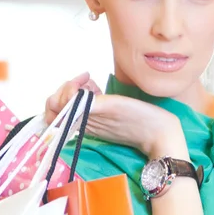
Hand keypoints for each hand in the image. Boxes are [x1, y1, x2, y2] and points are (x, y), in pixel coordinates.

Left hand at [45, 73, 183, 157]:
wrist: (159, 134)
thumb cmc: (140, 120)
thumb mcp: (114, 107)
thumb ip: (90, 103)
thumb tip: (70, 99)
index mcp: (85, 119)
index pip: (54, 107)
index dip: (61, 92)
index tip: (80, 83)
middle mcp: (84, 121)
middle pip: (57, 105)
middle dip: (67, 88)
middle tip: (84, 80)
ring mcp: (93, 121)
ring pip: (69, 105)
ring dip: (76, 90)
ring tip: (92, 84)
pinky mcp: (102, 120)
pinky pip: (83, 106)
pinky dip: (85, 95)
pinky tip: (98, 90)